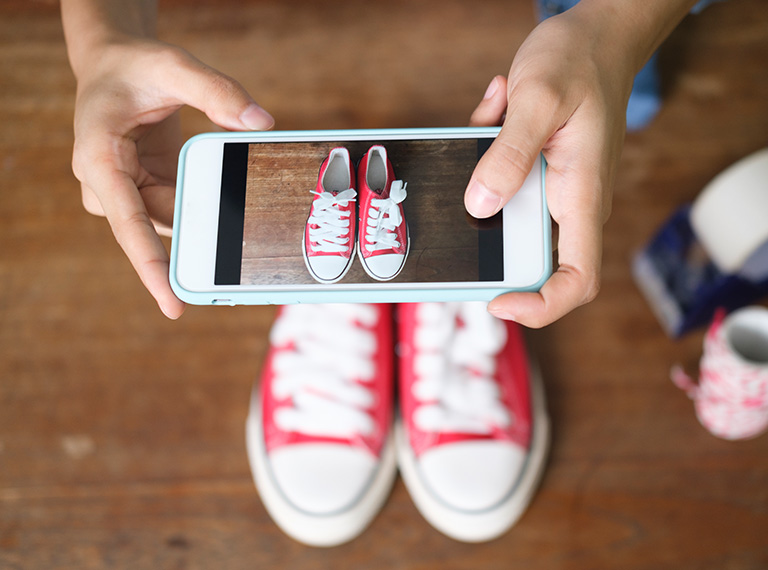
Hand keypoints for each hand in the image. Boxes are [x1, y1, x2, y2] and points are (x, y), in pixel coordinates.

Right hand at [71, 38, 273, 317]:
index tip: (174, 305)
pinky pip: (183, 210)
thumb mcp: (172, 66)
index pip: (129, 224)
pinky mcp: (147, 194)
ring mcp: (127, 195)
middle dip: (205, 225)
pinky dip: (207, 205)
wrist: (115, 66)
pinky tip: (228, 197)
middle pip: (164, 223)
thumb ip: (216, 92)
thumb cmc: (135, 67)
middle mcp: (108, 187)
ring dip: (209, 213)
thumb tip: (262, 122)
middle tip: (245, 232)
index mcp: (99, 160)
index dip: (152, 268)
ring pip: (178, 220)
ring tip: (238, 200)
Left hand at [466, 8, 630, 327]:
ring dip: (484, 183)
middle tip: (463, 200)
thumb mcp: (538, 100)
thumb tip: (481, 206)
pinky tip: (494, 111)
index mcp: (581, 196)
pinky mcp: (535, 175)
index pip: (578, 278)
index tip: (498, 302)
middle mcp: (569, 203)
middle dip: (490, 240)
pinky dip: (485, 156)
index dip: (542, 306)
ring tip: (492, 120)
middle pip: (532, 258)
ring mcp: (552, 191)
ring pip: (507, 216)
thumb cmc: (580, 61)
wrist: (598, 36)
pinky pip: (500, 185)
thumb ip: (509, 155)